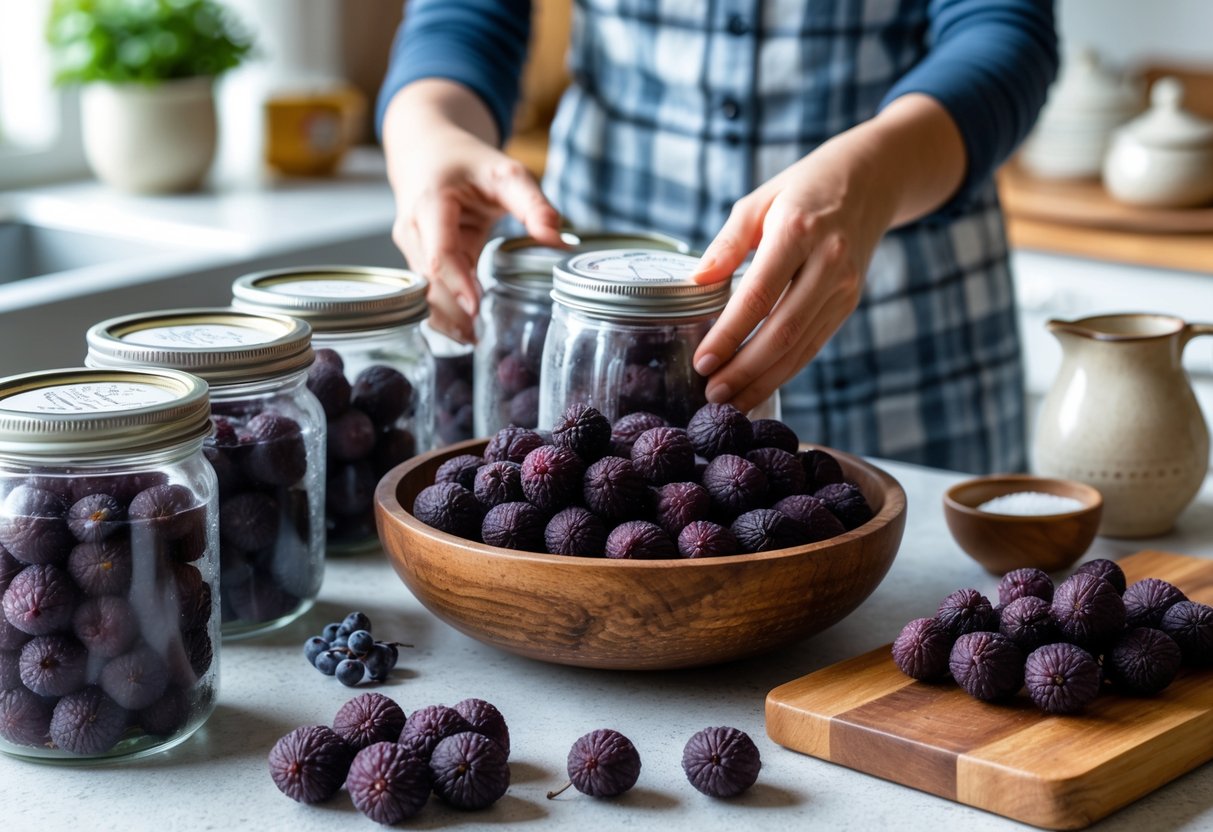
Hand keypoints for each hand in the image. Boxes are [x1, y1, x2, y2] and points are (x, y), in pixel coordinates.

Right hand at [384, 81, 563, 342]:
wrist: (426, 151)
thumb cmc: (467, 162)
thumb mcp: (506, 173)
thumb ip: (534, 204)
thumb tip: (559, 239)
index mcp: (431, 203)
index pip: (439, 252)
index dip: (456, 282)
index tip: (475, 309)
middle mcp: (413, 228)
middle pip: (429, 279)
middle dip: (450, 312)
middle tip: (480, 339)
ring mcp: (410, 246)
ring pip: (424, 289)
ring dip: (445, 317)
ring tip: (474, 341)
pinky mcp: (417, 259)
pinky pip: (428, 288)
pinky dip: (444, 310)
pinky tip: (464, 331)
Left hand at [689, 94, 964, 412]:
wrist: (872, 178)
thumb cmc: (803, 188)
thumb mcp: (758, 201)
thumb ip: (727, 243)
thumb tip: (696, 280)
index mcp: (798, 231)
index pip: (758, 295)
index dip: (729, 334)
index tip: (702, 362)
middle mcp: (827, 263)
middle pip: (783, 330)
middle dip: (745, 370)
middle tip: (712, 395)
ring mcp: (844, 287)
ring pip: (801, 346)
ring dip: (764, 380)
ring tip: (730, 402)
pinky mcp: (848, 303)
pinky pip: (814, 344)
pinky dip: (785, 371)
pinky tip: (759, 387)